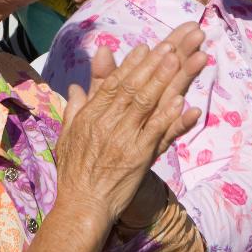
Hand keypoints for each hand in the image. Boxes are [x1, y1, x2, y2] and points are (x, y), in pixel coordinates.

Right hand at [57, 23, 205, 223]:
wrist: (81, 206)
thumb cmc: (74, 173)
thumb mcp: (68, 135)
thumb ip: (76, 108)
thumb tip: (76, 86)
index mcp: (90, 116)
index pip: (113, 84)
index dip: (131, 64)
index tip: (146, 47)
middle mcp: (106, 123)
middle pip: (133, 87)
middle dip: (153, 64)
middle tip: (171, 44)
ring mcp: (123, 139)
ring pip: (145, 103)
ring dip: (163, 79)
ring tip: (179, 59)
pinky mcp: (138, 156)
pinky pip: (156, 131)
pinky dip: (169, 115)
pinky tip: (182, 100)